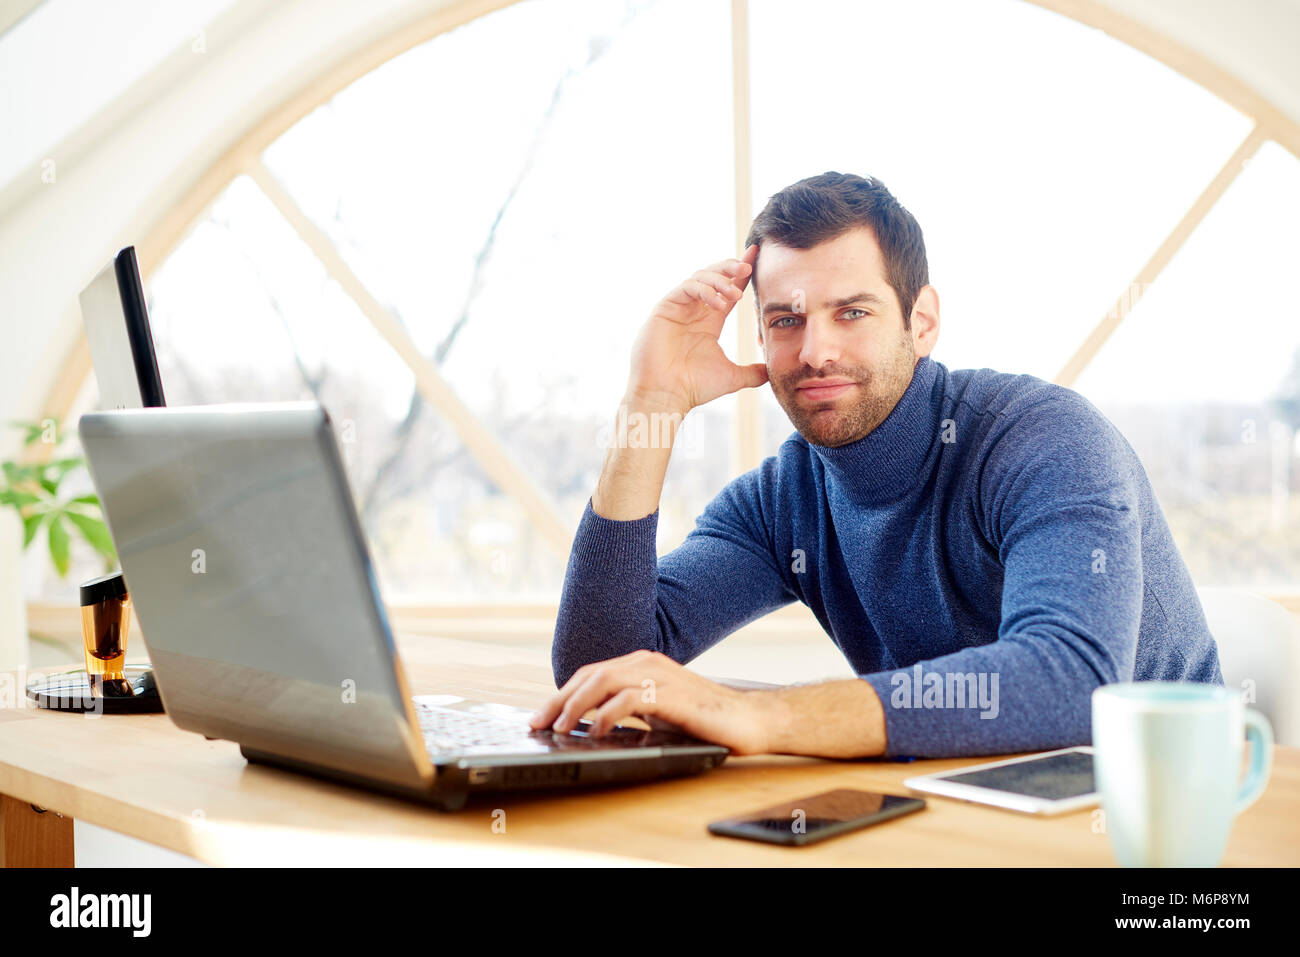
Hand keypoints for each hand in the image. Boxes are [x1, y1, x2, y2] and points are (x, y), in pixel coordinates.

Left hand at [529, 650, 771, 754]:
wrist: (748, 721)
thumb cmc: (703, 720)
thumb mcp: (656, 713)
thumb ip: (627, 711)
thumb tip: (588, 725)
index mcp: (641, 664)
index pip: (590, 674)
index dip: (562, 694)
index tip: (540, 717)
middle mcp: (647, 663)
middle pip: (590, 675)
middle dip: (559, 700)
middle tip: (538, 724)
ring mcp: (660, 676)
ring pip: (604, 681)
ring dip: (576, 705)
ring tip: (559, 728)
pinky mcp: (672, 694)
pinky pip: (630, 699)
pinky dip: (607, 714)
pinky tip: (595, 731)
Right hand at [626, 244, 767, 414]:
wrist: (667, 396)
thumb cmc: (693, 387)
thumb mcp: (732, 377)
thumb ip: (753, 372)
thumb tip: (772, 372)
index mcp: (709, 321)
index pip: (728, 289)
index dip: (742, 274)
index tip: (756, 257)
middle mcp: (693, 311)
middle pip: (713, 276)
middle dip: (731, 267)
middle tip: (748, 264)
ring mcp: (678, 308)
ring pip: (700, 277)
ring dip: (720, 279)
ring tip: (736, 292)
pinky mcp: (665, 308)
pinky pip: (687, 288)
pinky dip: (705, 291)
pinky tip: (720, 304)